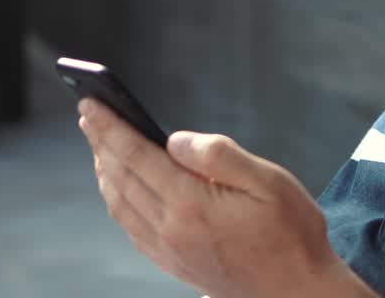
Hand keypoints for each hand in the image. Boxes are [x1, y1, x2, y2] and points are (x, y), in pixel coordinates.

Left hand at [77, 98, 375, 297]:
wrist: (297, 293)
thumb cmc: (291, 234)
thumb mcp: (268, 181)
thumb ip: (219, 155)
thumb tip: (176, 140)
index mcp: (190, 202)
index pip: (136, 155)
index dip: (110, 127)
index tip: (90, 105)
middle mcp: (171, 228)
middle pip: (121, 178)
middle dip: (101, 144)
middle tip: (88, 117)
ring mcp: (169, 250)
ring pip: (120, 205)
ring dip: (105, 172)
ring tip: (99, 148)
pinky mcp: (175, 264)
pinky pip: (131, 229)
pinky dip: (117, 203)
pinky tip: (121, 193)